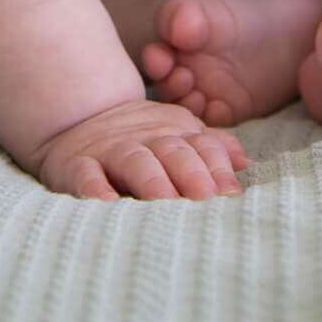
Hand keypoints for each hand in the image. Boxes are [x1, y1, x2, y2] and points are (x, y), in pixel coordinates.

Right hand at [31, 99, 250, 201]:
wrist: (77, 118)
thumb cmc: (139, 140)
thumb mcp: (175, 135)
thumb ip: (210, 148)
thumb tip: (244, 162)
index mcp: (174, 135)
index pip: (201, 147)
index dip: (217, 166)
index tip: (231, 193)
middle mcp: (145, 141)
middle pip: (172, 152)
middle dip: (191, 174)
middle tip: (205, 199)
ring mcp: (110, 151)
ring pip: (134, 162)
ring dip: (152, 181)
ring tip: (165, 202)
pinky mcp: (77, 165)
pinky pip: (86, 175)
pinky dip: (95, 187)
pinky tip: (105, 203)